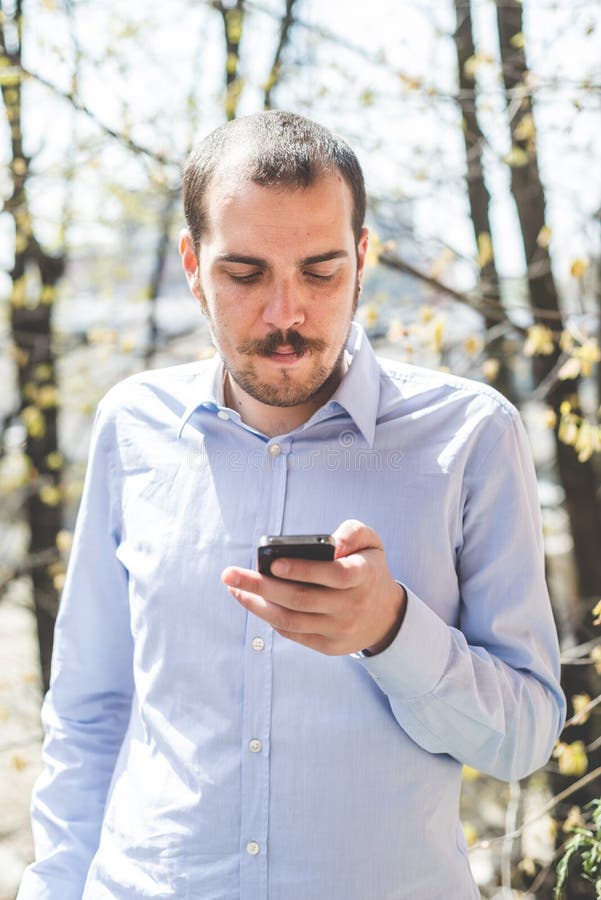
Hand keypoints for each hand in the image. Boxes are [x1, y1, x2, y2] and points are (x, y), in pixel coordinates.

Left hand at [221, 519, 406, 655]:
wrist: (386, 617)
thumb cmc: (369, 569)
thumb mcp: (372, 543)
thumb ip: (354, 532)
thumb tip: (333, 544)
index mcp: (363, 576)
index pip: (334, 575)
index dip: (303, 570)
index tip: (274, 563)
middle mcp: (352, 606)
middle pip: (301, 599)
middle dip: (261, 586)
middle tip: (230, 574)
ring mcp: (339, 629)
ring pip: (291, 619)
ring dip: (257, 605)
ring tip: (234, 588)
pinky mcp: (328, 646)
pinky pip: (293, 633)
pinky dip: (269, 618)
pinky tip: (252, 602)